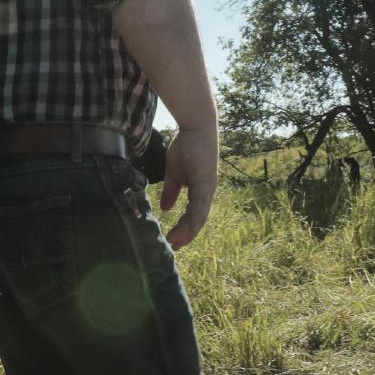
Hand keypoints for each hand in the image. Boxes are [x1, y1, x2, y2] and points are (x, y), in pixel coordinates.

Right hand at [159, 125, 219, 249]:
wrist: (196, 126)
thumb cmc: (187, 146)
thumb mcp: (174, 173)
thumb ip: (172, 191)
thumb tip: (166, 209)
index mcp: (200, 190)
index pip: (193, 215)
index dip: (184, 229)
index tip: (173, 241)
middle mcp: (207, 192)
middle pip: (198, 219)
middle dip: (186, 235)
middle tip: (175, 248)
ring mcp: (208, 188)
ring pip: (200, 216)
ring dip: (188, 231)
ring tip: (177, 243)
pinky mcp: (206, 182)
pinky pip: (200, 205)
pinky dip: (193, 219)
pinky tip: (187, 229)